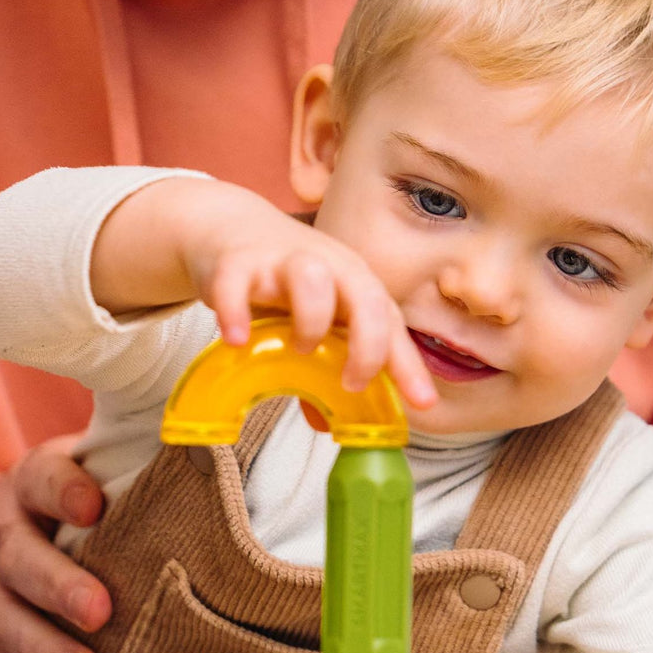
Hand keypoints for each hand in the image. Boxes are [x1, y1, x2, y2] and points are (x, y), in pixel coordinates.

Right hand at [0, 440, 111, 652]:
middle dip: (57, 585)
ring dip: (44, 651)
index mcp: (29, 486)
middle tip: (100, 610)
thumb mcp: (86, 470)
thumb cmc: (68, 509)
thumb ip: (131, 464)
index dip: (64, 490)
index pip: (41, 479)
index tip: (94, 507)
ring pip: (4, 621)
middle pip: (17, 557)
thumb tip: (209, 438)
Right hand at [95, 177, 436, 410]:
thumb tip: (328, 424)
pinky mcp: (237, 261)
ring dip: (312, 321)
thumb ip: (326, 363)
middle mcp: (329, 268)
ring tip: (298, 350)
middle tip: (353, 384)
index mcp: (356, 284)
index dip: (408, 365)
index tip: (422, 403)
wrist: (230, 229)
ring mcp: (283, 261)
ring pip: (310, 279)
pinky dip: (236, 314)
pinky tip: (237, 341)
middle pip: (366, 298)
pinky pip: (236, 284)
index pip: (391, 324)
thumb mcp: (318, 318)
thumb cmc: (285, 282)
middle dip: (368, 345)